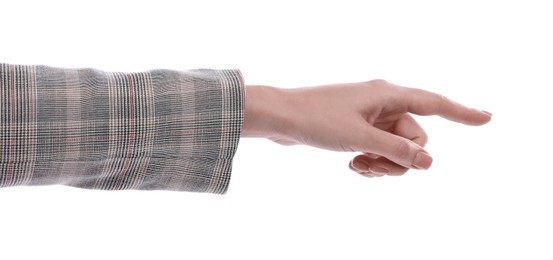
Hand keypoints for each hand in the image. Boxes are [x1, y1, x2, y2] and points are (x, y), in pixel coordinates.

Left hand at [241, 80, 491, 176]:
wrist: (279, 117)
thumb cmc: (316, 120)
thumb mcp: (360, 138)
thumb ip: (396, 151)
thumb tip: (429, 163)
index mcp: (386, 95)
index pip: (434, 103)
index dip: (462, 113)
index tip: (487, 118)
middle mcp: (382, 103)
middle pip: (414, 137)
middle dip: (401, 158)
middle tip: (375, 166)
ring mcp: (369, 116)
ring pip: (395, 146)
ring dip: (384, 163)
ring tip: (360, 166)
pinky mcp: (356, 127)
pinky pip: (378, 148)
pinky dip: (372, 160)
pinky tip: (353, 166)